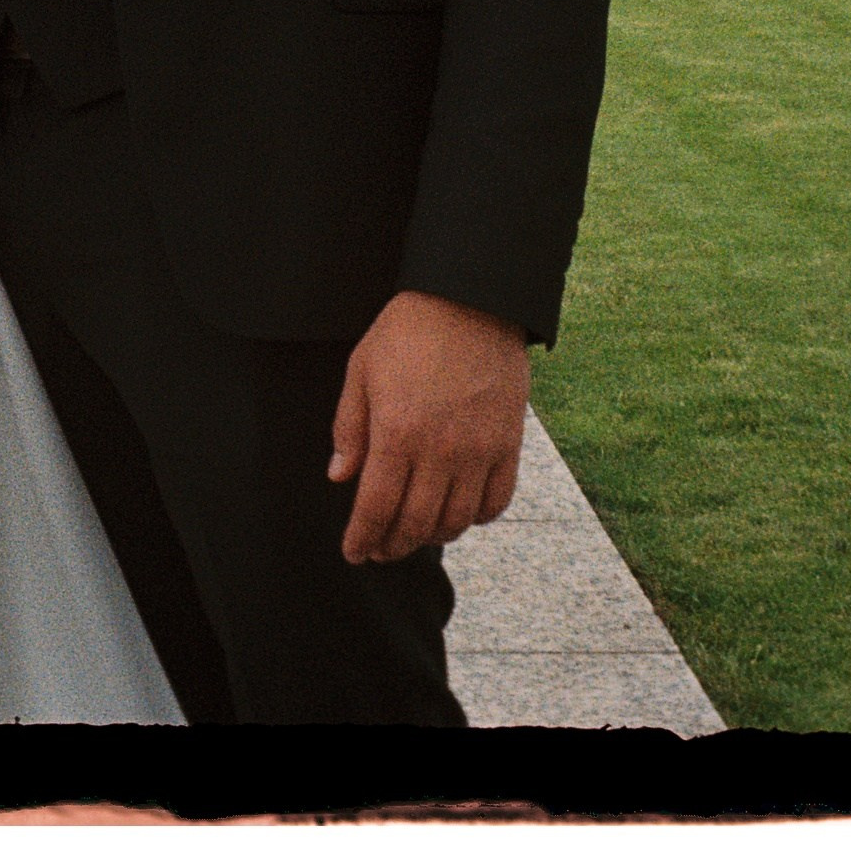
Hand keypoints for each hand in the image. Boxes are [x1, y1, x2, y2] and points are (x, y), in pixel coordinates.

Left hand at [328, 289, 528, 563]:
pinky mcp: (509, 443)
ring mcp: (479, 449)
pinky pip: (497, 501)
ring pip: (456, 521)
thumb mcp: (362, 369)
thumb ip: (350, 428)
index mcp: (397, 431)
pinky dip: (477, 519)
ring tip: (415, 534)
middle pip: (415, 523)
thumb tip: (341, 477)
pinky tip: (459, 514)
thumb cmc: (408, 330)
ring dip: (432, 537)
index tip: (354, 552)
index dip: (362, 538)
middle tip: (380, 550)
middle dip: (393, 546)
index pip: (376, 507)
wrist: (470, 298)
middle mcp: (440, 449)